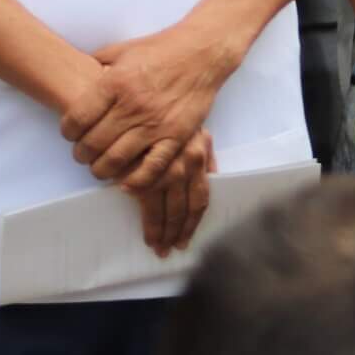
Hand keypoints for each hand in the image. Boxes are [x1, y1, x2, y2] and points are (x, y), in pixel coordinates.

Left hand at [63, 23, 234, 188]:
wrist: (203, 51)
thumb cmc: (162, 50)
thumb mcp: (121, 50)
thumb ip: (95, 65)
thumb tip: (76, 79)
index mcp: (116, 83)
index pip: (76, 120)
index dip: (67, 132)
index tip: (71, 133)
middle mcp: (134, 105)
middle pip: (92, 144)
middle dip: (81, 153)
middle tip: (83, 153)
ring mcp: (157, 122)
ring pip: (116, 160)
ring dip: (101, 169)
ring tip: (102, 166)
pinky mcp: (178, 135)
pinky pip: (152, 167)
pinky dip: (135, 180)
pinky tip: (127, 180)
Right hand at [132, 130, 213, 256]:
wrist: (142, 104)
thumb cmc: (169, 119)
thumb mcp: (196, 132)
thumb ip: (206, 155)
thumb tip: (212, 178)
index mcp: (200, 158)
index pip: (201, 199)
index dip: (194, 222)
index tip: (187, 237)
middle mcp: (185, 168)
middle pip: (184, 210)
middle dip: (177, 233)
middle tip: (170, 250)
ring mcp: (164, 172)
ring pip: (166, 212)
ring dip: (162, 233)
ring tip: (158, 247)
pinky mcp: (142, 174)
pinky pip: (147, 205)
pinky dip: (148, 222)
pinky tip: (147, 233)